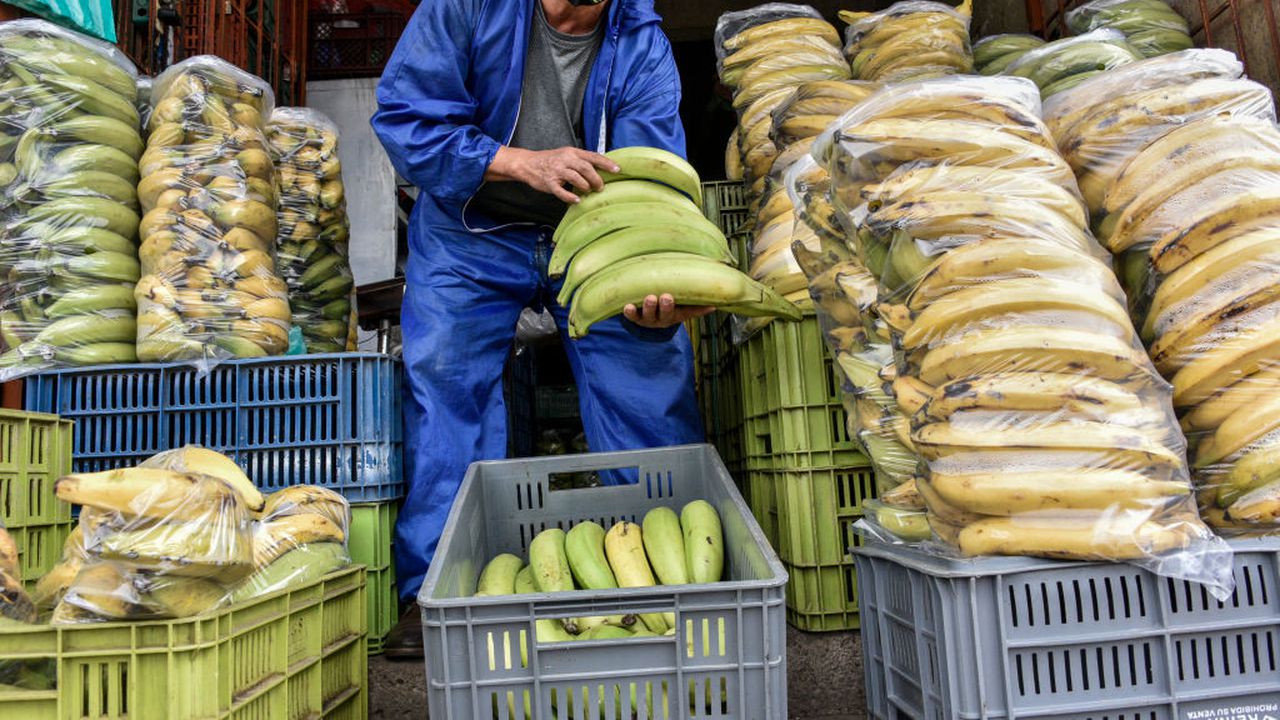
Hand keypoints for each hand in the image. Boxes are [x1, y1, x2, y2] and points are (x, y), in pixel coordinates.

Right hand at [487, 146, 618, 203]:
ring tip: (588, 191)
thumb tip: (602, 168)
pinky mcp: (549, 183)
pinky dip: (571, 197)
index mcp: (572, 152)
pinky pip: (562, 191)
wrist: (528, 164)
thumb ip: (582, 160)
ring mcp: (556, 171)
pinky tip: (577, 200)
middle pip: (586, 168)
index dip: (606, 163)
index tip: (618, 170)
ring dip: (586, 187)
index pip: (592, 156)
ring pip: (576, 179)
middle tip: (600, 187)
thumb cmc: (551, 161)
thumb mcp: (567, 155)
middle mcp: (565, 159)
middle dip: (596, 179)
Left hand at [623, 294, 713, 328]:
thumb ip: (696, 306)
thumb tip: (715, 305)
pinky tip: (627, 306)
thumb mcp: (683, 309)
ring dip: (649, 306)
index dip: (695, 310)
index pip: (687, 313)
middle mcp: (663, 318)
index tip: (703, 304)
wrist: (650, 321)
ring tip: (650, 298)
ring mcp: (648, 318)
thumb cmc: (670, 309)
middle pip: (666, 314)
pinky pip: (632, 316)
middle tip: (667, 297)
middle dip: (666, 306)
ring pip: (649, 315)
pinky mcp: (635, 317)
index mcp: (676, 315)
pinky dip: (629, 312)